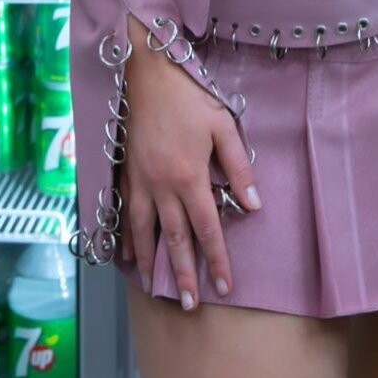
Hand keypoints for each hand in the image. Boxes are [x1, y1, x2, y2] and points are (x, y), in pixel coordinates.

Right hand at [119, 14, 261, 309]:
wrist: (145, 72)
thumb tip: (253, 206)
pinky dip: (126, 236)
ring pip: (144, 231)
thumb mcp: (222, 124)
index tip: (225, 286)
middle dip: (183, 273)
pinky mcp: (124, 172)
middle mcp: (161, 186)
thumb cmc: (188, 96)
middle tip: (190, 305)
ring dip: (151, 262)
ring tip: (156, 288)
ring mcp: (138, 181)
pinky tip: (128, 253)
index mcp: (189, 176)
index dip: (217, 259)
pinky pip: (124, 212)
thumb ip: (238, 166)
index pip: (207, 228)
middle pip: (174, 238)